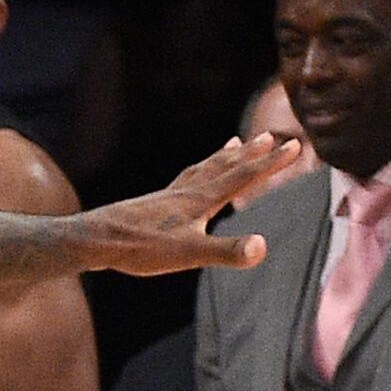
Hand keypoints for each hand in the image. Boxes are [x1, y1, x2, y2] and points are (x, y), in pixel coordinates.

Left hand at [89, 135, 300, 276]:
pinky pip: (181, 181)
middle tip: (270, 136)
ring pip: (201, 170)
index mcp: (200, 200)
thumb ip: (226, 251)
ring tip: (233, 144)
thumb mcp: (188, 254)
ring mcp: (166, 197)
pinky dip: (194, 174)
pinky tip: (187, 182)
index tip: (296, 144)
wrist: (93, 240)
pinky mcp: (150, 205)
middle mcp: (185, 192)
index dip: (271, 162)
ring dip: (222, 158)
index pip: (243, 176)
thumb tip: (262, 247)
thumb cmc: (140, 248)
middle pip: (224, 167)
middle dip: (250, 154)